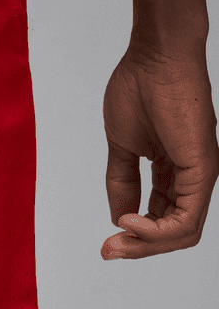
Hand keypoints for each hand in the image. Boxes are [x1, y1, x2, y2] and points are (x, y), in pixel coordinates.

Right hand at [101, 44, 218, 259]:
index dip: (133, 235)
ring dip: (147, 244)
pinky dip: (157, 229)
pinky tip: (129, 220)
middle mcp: (194, 177)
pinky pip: (187, 218)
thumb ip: (120, 180)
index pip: (161, 218)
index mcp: (175, 171)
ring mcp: (201, 175)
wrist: (154, 57)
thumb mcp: (122, 145)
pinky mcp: (203, 170)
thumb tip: (116, 214)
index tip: (105, 241)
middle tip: (107, 251)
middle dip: (139, 248)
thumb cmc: (138, 89)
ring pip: (183, 232)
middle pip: (173, 232)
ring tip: (118, 237)